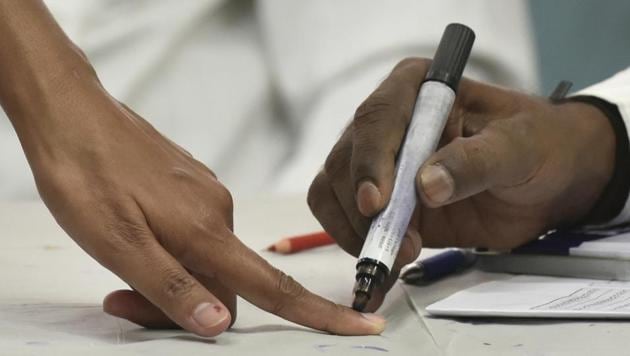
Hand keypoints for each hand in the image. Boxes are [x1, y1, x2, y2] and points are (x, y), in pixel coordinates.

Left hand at [8, 63, 384, 336]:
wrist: (73, 115)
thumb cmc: (87, 177)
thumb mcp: (119, 245)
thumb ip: (172, 287)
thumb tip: (220, 321)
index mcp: (206, 232)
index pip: (274, 286)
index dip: (321, 313)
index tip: (363, 324)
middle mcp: (218, 212)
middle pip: (227, 282)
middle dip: (189, 306)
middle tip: (124, 299)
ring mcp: (206, 195)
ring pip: (207, 258)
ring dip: (174, 277)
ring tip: (120, 267)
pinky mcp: (191, 185)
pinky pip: (196, 232)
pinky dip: (171, 249)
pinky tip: (135, 235)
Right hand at [308, 58, 614, 310]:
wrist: (548, 183)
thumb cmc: (538, 146)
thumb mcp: (517, 148)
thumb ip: (475, 161)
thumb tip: (426, 186)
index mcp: (419, 90)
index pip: (377, 118)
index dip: (370, 160)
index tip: (378, 203)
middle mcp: (389, 124)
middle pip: (345, 159)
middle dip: (363, 207)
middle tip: (402, 244)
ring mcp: (381, 165)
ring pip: (334, 191)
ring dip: (358, 229)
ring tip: (400, 255)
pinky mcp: (384, 203)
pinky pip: (348, 221)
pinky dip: (357, 245)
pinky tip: (382, 265)